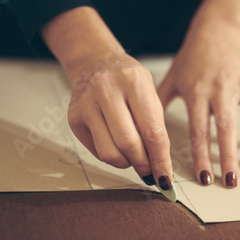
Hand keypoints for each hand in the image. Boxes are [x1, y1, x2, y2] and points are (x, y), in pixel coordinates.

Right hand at [41, 7, 172, 188]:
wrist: (95, 61)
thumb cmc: (127, 80)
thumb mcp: (150, 93)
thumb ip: (156, 127)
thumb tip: (161, 166)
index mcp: (133, 81)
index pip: (151, 130)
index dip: (160, 159)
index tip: (165, 177)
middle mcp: (106, 89)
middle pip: (129, 144)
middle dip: (143, 165)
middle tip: (151, 172)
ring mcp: (86, 104)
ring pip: (110, 153)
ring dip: (127, 164)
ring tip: (134, 158)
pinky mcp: (74, 118)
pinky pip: (96, 151)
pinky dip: (112, 156)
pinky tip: (118, 147)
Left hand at [157, 0, 239, 187]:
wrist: (216, 30)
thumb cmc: (191, 58)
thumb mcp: (171, 78)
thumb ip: (160, 105)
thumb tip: (147, 136)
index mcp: (197, 92)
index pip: (199, 130)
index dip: (202, 156)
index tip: (205, 178)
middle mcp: (221, 89)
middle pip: (227, 127)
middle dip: (229, 156)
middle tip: (232, 181)